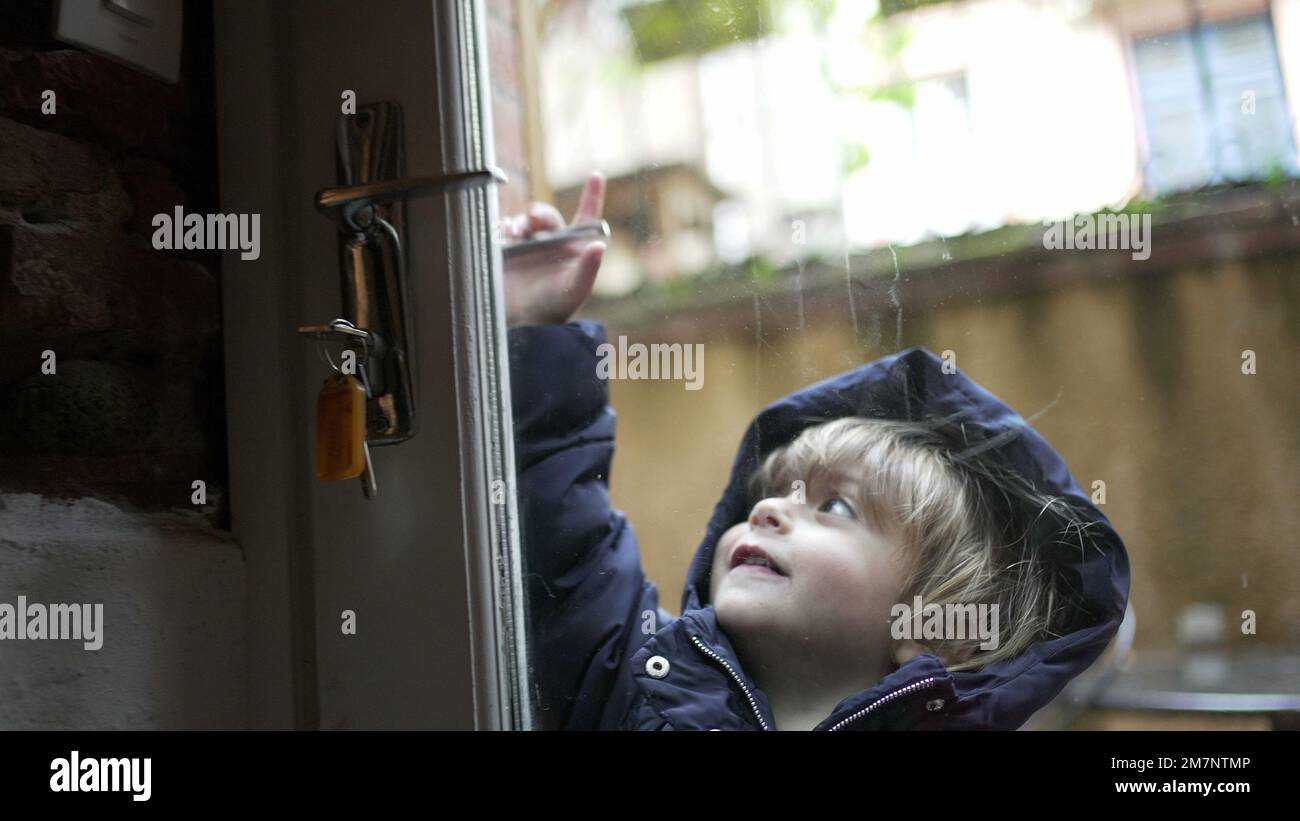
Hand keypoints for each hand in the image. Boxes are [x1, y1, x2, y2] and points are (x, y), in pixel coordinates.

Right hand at [501, 171, 605, 326]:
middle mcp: (551, 242)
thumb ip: (588, 268)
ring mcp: (528, 245)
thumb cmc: (554, 308)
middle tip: (531, 218)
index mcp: (573, 247)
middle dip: (539, 213)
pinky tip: (504, 235)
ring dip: (519, 221)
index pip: (586, 217)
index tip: (596, 176)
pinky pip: (504, 230)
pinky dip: (503, 228)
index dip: (592, 195)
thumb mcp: (575, 289)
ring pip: (524, 221)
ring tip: (515, 231)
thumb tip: (600, 246)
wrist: (521, 323)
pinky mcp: (507, 250)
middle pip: (546, 216)